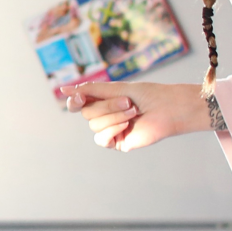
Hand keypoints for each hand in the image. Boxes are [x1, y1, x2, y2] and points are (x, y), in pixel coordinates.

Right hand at [62, 81, 209, 150]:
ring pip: (94, 125)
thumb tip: (63, 90)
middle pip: (86, 113)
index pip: (78, 103)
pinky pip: (102, 139)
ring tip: (133, 112)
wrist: (168, 109)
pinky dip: (113, 130)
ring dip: (114, 117)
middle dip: (107, 106)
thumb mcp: (115, 88)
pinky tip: (127, 125)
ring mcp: (111, 129)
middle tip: (128, 102)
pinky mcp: (118, 142)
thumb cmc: (147, 95)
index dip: (75, 100)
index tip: (78, 97)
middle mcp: (104, 115)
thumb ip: (90, 90)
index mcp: (103, 100)